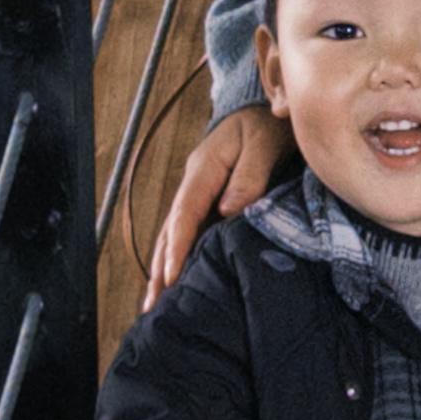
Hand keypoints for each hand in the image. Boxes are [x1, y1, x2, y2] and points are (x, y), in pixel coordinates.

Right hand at [148, 104, 282, 304]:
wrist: (265, 113)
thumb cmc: (267, 127)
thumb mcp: (264, 142)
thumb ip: (249, 174)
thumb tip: (229, 210)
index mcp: (203, 169)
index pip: (185, 213)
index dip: (177, 246)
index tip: (171, 276)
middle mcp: (194, 184)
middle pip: (171, 230)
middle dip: (161, 267)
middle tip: (153, 306)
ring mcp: (198, 193)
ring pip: (175, 234)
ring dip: (164, 267)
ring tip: (156, 303)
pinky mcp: (207, 201)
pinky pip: (189, 232)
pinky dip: (179, 256)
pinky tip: (176, 279)